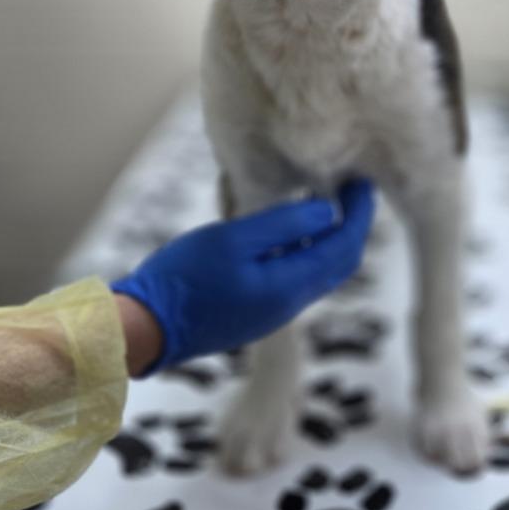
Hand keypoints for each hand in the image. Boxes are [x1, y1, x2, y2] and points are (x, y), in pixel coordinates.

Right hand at [111, 179, 374, 374]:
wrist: (145, 329)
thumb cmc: (182, 277)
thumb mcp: (232, 239)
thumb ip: (282, 224)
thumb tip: (328, 210)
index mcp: (290, 286)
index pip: (345, 247)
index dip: (360, 212)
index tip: (363, 180)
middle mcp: (291, 304)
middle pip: (340, 263)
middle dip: (353, 224)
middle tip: (354, 187)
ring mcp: (274, 312)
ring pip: (321, 272)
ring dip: (332, 237)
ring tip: (330, 199)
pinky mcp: (257, 312)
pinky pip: (299, 278)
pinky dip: (310, 250)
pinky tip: (295, 228)